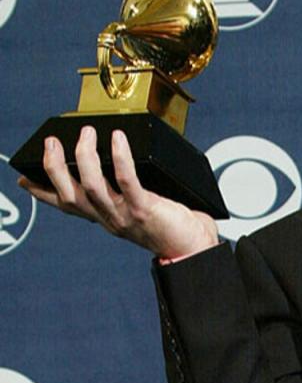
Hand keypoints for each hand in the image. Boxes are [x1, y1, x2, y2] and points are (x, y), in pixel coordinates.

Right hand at [17, 126, 219, 258]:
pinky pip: (127, 181)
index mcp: (106, 217)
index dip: (43, 193)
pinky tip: (119, 140)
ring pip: (92, 186)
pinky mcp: (145, 209)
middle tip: (51, 142)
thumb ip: (126, 190)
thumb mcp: (140, 207)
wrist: (195, 249)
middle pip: (70, 195)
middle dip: (55, 168)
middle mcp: (110, 218)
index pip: (67, 206)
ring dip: (85, 157)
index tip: (24, 178)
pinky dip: (120, 158)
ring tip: (86, 133)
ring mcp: (125, 215)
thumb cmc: (173, 225)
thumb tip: (118, 159)